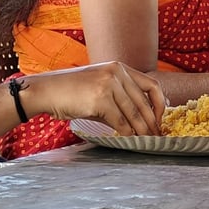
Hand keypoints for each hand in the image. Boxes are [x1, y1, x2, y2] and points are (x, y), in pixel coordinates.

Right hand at [27, 62, 166, 135]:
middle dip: (152, 122)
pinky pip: (119, 121)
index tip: (160, 118)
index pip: (151, 84)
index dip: (159, 103)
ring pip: (133, 113)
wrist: (48, 90)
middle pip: (143, 102)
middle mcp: (117, 72)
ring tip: (145, 141)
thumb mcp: (100, 87)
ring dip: (141, 131)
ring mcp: (109, 84)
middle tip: (156, 136)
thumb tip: (139, 120)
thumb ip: (120, 98)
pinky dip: (126, 134)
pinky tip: (128, 140)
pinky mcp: (100, 99)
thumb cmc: (72, 92)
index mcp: (120, 67)